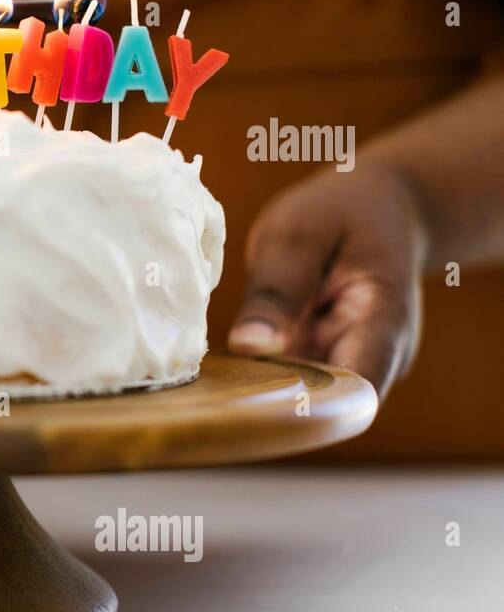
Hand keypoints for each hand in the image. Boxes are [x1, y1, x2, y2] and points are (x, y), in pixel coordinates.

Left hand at [227, 167, 427, 398]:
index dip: (300, 406)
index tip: (247, 394)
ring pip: (308, 396)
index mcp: (385, 322)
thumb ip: (276, 291)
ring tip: (241, 346)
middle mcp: (383, 357)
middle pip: (325, 404)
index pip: (352, 392)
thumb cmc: (340, 212)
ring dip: (269, 381)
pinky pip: (299, 380)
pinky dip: (271, 369)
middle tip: (226, 367)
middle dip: (273, 394)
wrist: (382, 206)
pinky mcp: (336, 363)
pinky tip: (251, 346)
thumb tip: (247, 347)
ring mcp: (360, 364)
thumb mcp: (299, 234)